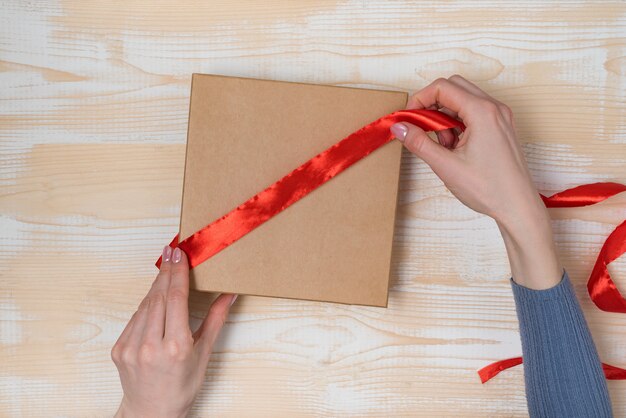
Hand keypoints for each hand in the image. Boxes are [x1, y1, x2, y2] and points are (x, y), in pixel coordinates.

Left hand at [111, 246, 236, 417]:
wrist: (151, 411)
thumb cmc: (182, 386)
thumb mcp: (204, 354)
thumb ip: (215, 320)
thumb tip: (229, 295)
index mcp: (176, 347)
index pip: (175, 298)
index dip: (177, 273)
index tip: (179, 254)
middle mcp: (151, 346)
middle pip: (158, 297)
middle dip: (166, 272)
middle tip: (172, 251)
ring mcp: (131, 348)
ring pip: (145, 305)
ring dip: (156, 286)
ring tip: (166, 269)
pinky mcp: (118, 349)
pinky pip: (134, 318)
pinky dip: (146, 305)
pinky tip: (155, 297)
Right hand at [391, 75, 561, 288]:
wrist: (518, 207)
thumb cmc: (490, 189)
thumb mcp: (445, 166)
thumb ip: (419, 143)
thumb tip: (400, 127)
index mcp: (482, 112)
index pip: (442, 87)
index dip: (420, 99)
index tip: (409, 117)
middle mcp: (494, 109)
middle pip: (454, 87)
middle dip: (432, 104)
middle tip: (420, 126)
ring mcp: (500, 117)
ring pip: (464, 100)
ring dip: (446, 115)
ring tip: (443, 145)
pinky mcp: (501, 128)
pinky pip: (474, 113)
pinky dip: (458, 123)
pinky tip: (455, 148)